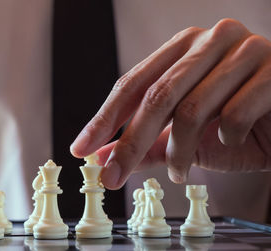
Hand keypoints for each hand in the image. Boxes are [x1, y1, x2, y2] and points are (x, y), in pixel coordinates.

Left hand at [70, 18, 270, 188]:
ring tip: (180, 172)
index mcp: (182, 47)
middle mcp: (210, 41)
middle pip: (156, 96)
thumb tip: (103, 157)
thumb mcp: (185, 135)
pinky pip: (234, 114)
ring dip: (180, 151)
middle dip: (130, 143)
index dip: (104, 119)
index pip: (132, 83)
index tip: (82, 149)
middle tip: (111, 177)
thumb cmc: (238, 125)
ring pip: (191, 109)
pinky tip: (229, 143)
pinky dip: (225, 139)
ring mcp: (244, 51)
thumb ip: (146, 143)